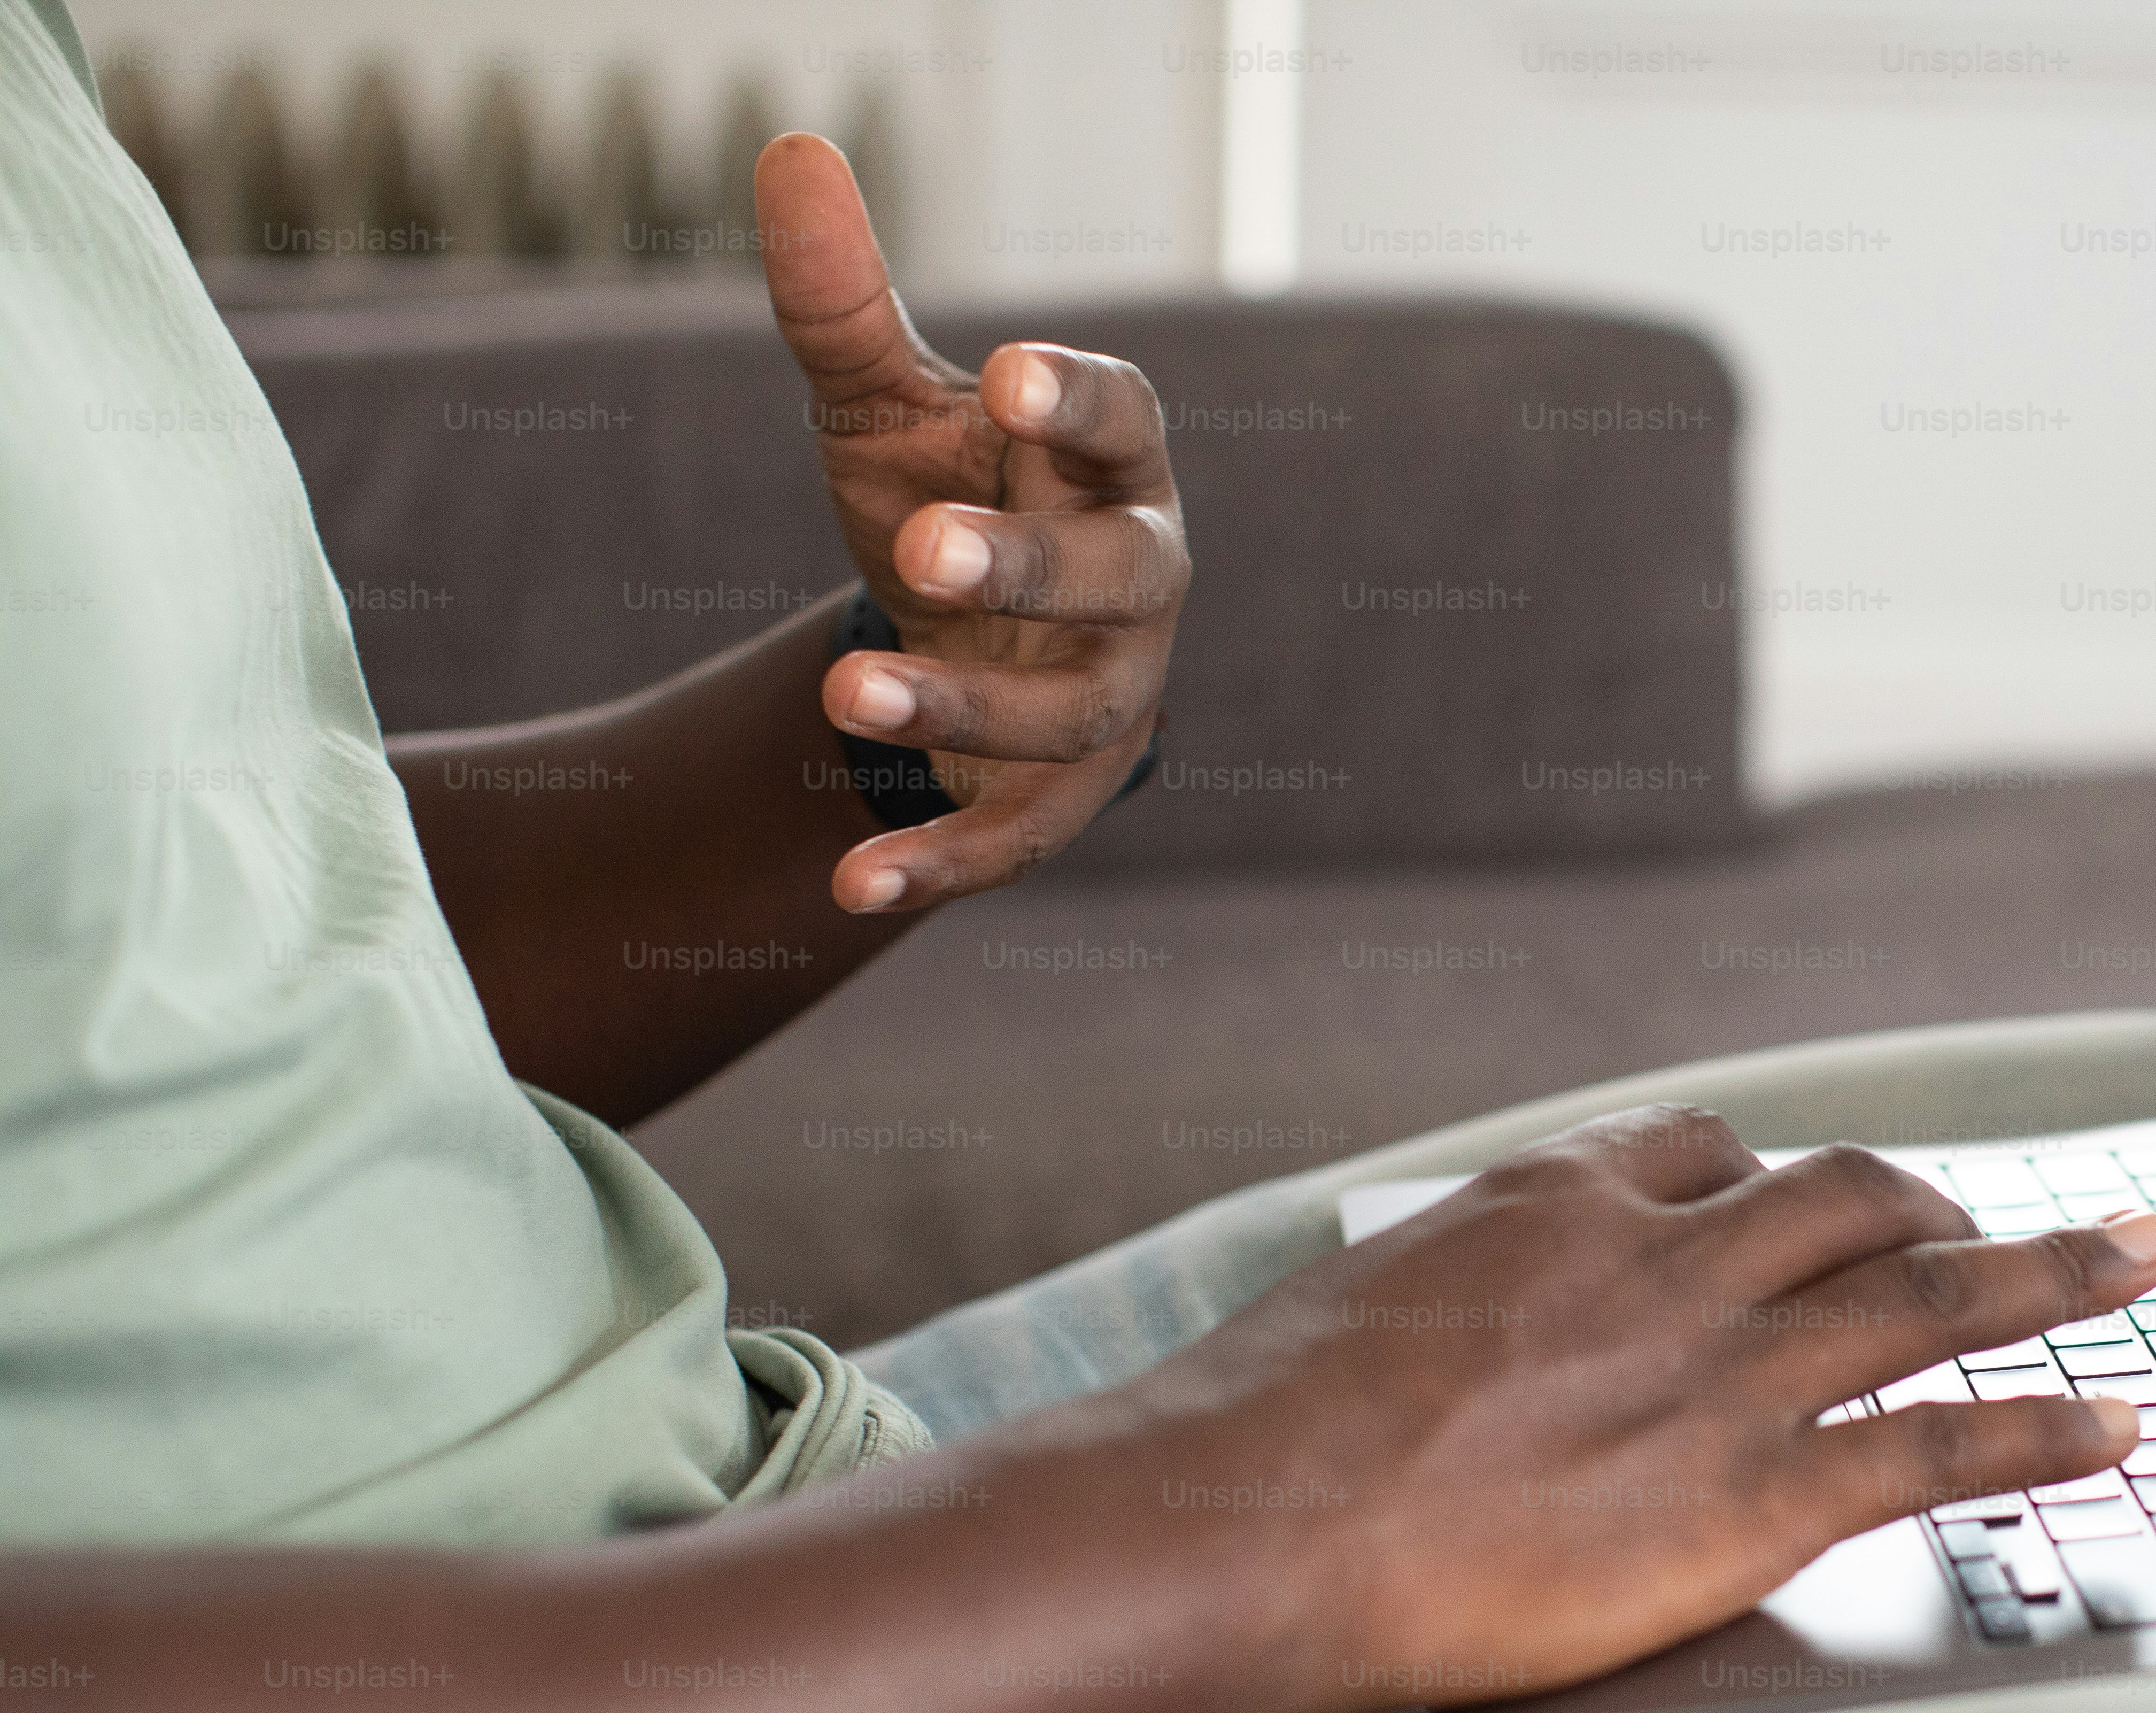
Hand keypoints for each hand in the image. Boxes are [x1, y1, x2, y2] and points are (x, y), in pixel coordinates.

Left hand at [753, 133, 1190, 916]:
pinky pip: (1017, 839)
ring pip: (1067, 715)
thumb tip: (788, 153)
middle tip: (922, 550)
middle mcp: (1138, 582)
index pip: (1120, 419)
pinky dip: (940, 866)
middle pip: (1118, 577)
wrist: (970, 646)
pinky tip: (851, 888)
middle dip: (1028, 568)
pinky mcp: (1062, 797)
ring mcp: (1112, 697)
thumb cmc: (945, 497)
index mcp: (1109, 466)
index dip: (1073, 401)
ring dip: (960, 708)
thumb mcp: (884, 406)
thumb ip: (842, 302)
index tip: (1004, 374)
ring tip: (845, 692)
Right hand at [1120, 1108, 2155, 1707]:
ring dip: (2053, 1270)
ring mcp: (1719, 1373)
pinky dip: (2045, 1430)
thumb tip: (1440, 1349)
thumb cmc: (1264, 1435)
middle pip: (1846, 1195)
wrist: (1254, 1523)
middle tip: (2018, 1217)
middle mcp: (1663, 1261)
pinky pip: (1938, 1441)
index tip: (1816, 1203)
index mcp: (1555, 1203)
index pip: (1703, 1148)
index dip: (1774, 1177)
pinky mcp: (1755, 1492)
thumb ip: (1445, 1303)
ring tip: (2144, 1259)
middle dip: (1946, 1200)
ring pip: (1926, 1290)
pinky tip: (2117, 1428)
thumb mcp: (1361, 1311)